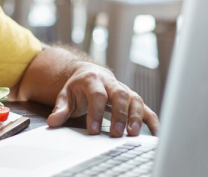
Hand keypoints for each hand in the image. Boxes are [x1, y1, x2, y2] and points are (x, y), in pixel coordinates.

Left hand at [45, 62, 159, 136]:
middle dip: (119, 115)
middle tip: (116, 134)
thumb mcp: (66, 95)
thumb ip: (61, 109)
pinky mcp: (132, 98)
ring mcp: (123, 89)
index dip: (96, 112)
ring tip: (132, 134)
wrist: (89, 73)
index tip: (94, 130)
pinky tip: (154, 133)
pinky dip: (152, 120)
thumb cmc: (78, 87)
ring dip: (136, 116)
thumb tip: (53, 121)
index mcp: (92, 79)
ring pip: (134, 99)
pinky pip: (146, 107)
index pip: (97, 94)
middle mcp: (110, 82)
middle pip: (119, 95)